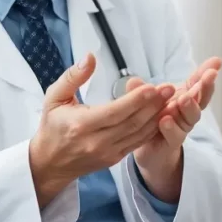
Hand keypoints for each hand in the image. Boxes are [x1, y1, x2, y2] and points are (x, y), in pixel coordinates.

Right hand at [28, 53, 174, 207]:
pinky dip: (152, 128)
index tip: (152, 86)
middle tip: (170, 88)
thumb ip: (73, 76)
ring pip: (139, 133)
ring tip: (171, 99)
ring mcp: (108, 152)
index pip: (115, 112)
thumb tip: (90, 57)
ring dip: (157, 116)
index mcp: (81, 125)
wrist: (50, 163)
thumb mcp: (54, 97)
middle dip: (153, 105)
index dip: (136, 100)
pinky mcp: (115, 158)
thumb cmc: (52, 126)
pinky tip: (162, 114)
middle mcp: (97, 141)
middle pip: (132, 122)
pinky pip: (138, 142)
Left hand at [131, 57, 221, 201]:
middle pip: (200, 98)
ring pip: (191, 117)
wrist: (150, 150)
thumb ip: (143, 90)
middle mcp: (186, 112)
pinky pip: (175, 135)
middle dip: (205, 86)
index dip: (206, 72)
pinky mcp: (172, 142)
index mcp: (184, 97)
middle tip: (209, 76)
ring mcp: (182, 127)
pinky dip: (171, 128)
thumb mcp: (147, 102)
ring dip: (190, 106)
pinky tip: (166, 120)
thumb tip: (133, 80)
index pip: (197, 83)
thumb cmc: (153, 119)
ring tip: (185, 98)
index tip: (216, 62)